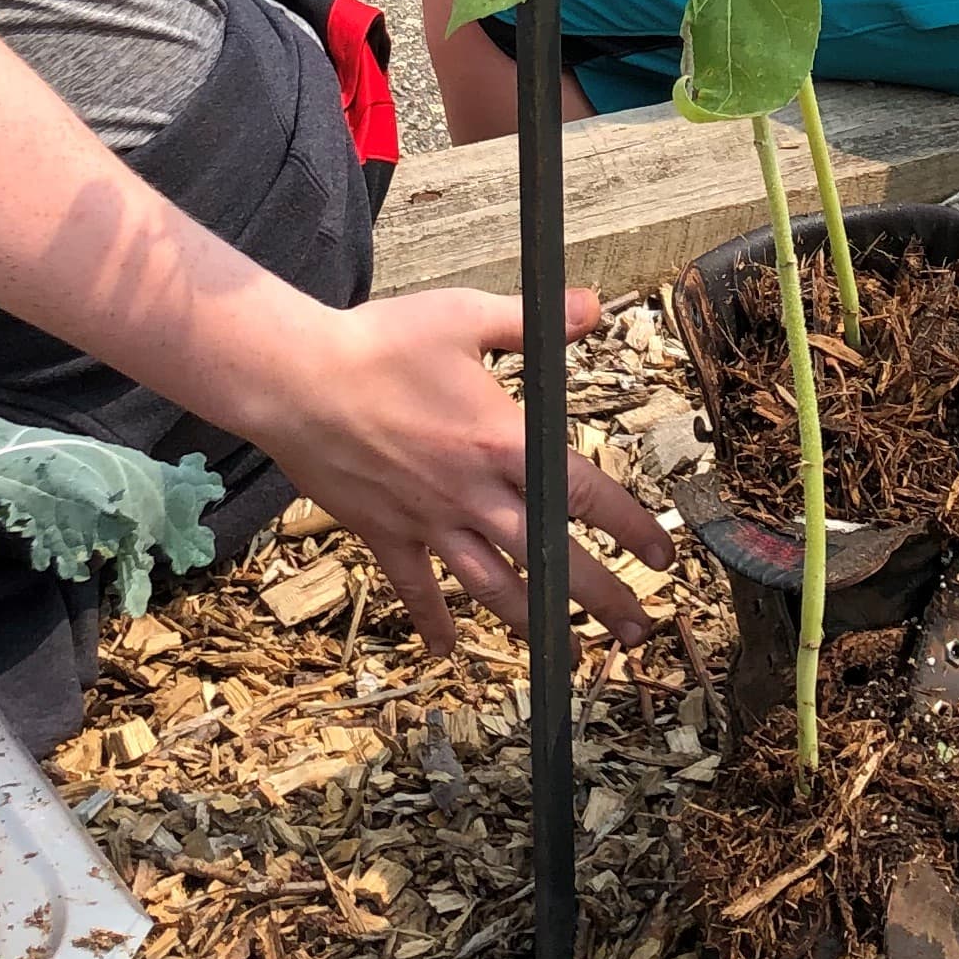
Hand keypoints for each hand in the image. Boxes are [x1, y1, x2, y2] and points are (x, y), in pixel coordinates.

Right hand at [268, 286, 677, 653]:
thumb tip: (592, 306)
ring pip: (493, 586)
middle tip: (637, 629)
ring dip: (534, 623)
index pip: (585, 494)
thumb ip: (535, 322)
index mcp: (503, 442)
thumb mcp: (463, 316)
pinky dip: (433, 622)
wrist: (294, 379)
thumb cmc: (378, 343)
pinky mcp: (385, 534)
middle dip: (601, 598)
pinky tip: (448, 652)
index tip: (664, 554)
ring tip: (567, 652)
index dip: (632, 528)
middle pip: (552, 558)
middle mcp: (474, 493)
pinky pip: (415, 589)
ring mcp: (429, 521)